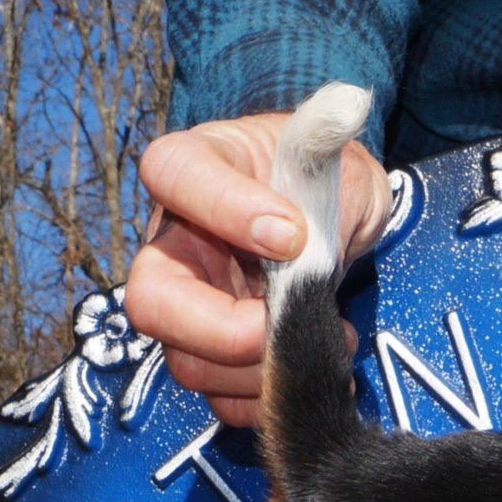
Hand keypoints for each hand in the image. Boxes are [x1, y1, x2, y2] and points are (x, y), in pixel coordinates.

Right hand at [125, 114, 391, 426]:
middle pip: (153, 303)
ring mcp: (190, 305)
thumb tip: (348, 103)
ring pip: (188, 361)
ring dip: (258, 371)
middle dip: (221, 330)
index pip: (172, 175)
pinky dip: (269, 398)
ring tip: (327, 339)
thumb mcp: (329, 149)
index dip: (225, 209)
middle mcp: (175, 243)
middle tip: (281, 324)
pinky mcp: (215, 352)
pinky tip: (321, 369)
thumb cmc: (318, 176)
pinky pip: (220, 396)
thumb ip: (327, 133)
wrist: (328, 216)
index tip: (291, 233)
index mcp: (192, 169)